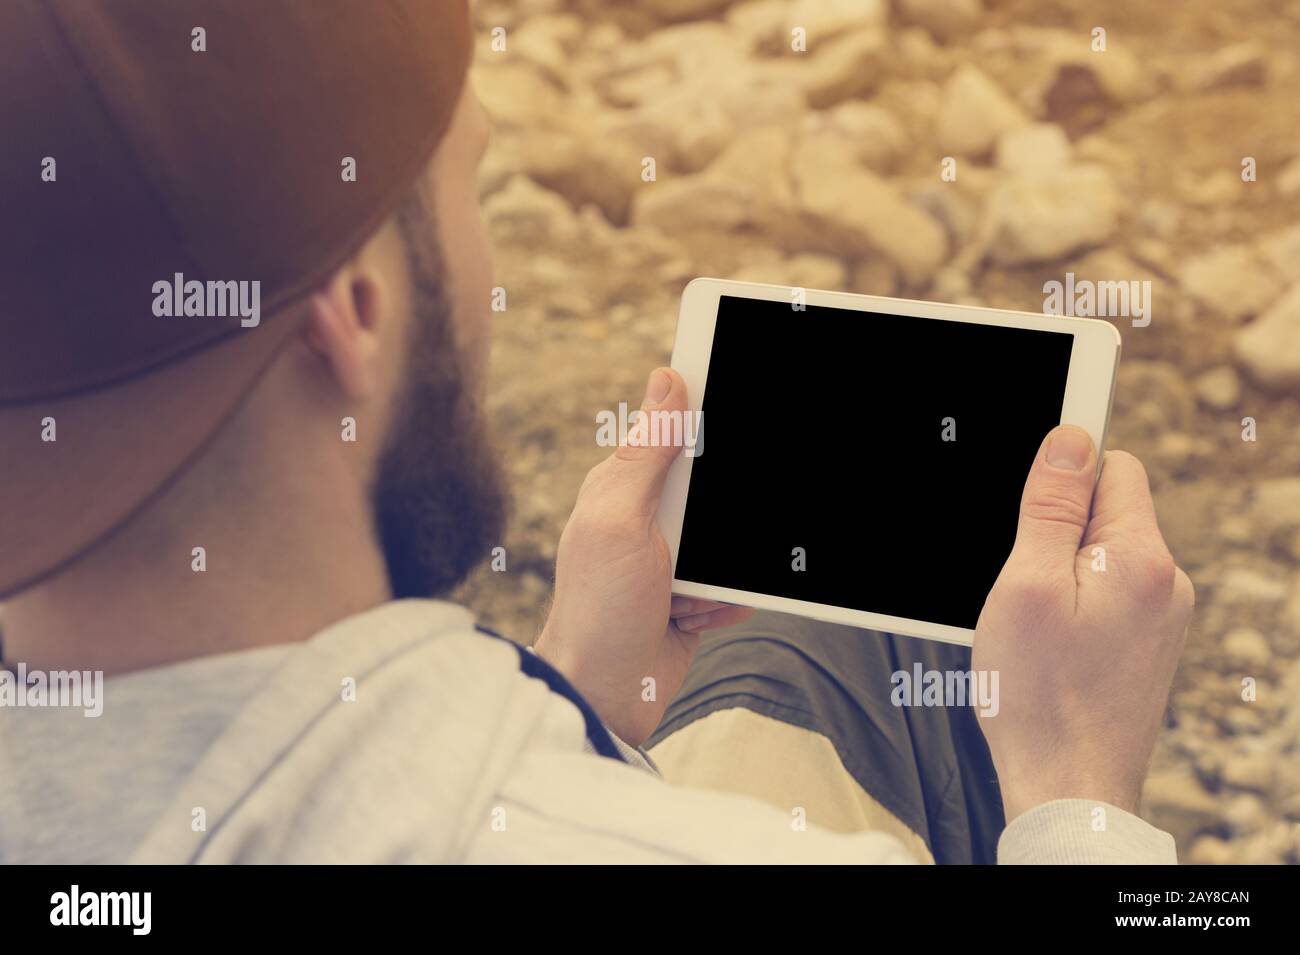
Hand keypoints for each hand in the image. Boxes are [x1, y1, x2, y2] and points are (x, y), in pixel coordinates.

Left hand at [534, 368, 752, 745]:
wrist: (604, 696)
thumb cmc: (598, 608)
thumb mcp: (618, 520)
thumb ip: (646, 453)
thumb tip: (667, 378)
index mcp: (623, 486)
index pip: (673, 429)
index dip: (707, 412)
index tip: (743, 397)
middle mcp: (646, 517)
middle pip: (712, 485)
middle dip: (719, 513)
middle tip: (696, 541)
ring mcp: (670, 559)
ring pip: (729, 538)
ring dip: (722, 569)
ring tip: (686, 594)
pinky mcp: (692, 598)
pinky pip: (736, 585)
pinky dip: (727, 602)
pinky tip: (696, 617)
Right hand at [973, 425, 1193, 820]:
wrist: (1068, 789)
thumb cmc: (1039, 698)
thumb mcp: (1027, 586)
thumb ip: (1052, 508)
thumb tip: (1071, 440)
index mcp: (1141, 559)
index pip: (1112, 466)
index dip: (1062, 473)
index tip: (1028, 502)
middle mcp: (1164, 583)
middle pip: (1105, 510)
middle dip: (1054, 531)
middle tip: (1021, 583)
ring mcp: (1159, 616)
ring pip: (1099, 554)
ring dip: (1058, 571)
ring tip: (1033, 624)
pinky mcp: (1145, 643)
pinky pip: (1103, 592)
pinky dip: (1070, 604)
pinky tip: (1047, 644)